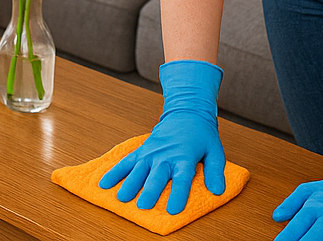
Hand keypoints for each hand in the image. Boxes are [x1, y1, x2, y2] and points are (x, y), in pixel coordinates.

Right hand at [100, 60, 225, 214]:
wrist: (186, 112)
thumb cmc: (202, 136)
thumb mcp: (215, 152)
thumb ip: (215, 172)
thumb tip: (218, 191)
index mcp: (185, 158)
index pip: (182, 178)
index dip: (178, 194)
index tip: (173, 209)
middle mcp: (166, 156)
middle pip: (156, 176)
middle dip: (149, 191)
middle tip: (142, 206)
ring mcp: (151, 152)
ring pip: (138, 169)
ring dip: (129, 184)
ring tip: (121, 198)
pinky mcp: (142, 150)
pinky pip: (126, 162)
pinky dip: (115, 172)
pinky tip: (104, 183)